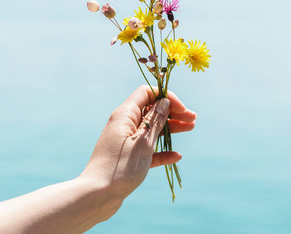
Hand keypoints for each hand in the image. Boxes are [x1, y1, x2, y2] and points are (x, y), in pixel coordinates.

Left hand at [80, 85, 196, 200]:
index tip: (181, 109)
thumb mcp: (143, 141)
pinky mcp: (129, 158)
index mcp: (125, 115)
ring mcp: (126, 142)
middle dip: (173, 112)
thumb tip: (164, 102)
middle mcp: (124, 125)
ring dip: (171, 128)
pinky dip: (162, 151)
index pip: (147, 93)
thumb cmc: (120, 167)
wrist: (97, 196)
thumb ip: (156, 121)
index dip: (166, 97)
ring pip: (152, 130)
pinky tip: (176, 156)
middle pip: (152, 111)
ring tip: (190, 128)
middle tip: (193, 119)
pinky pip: (148, 150)